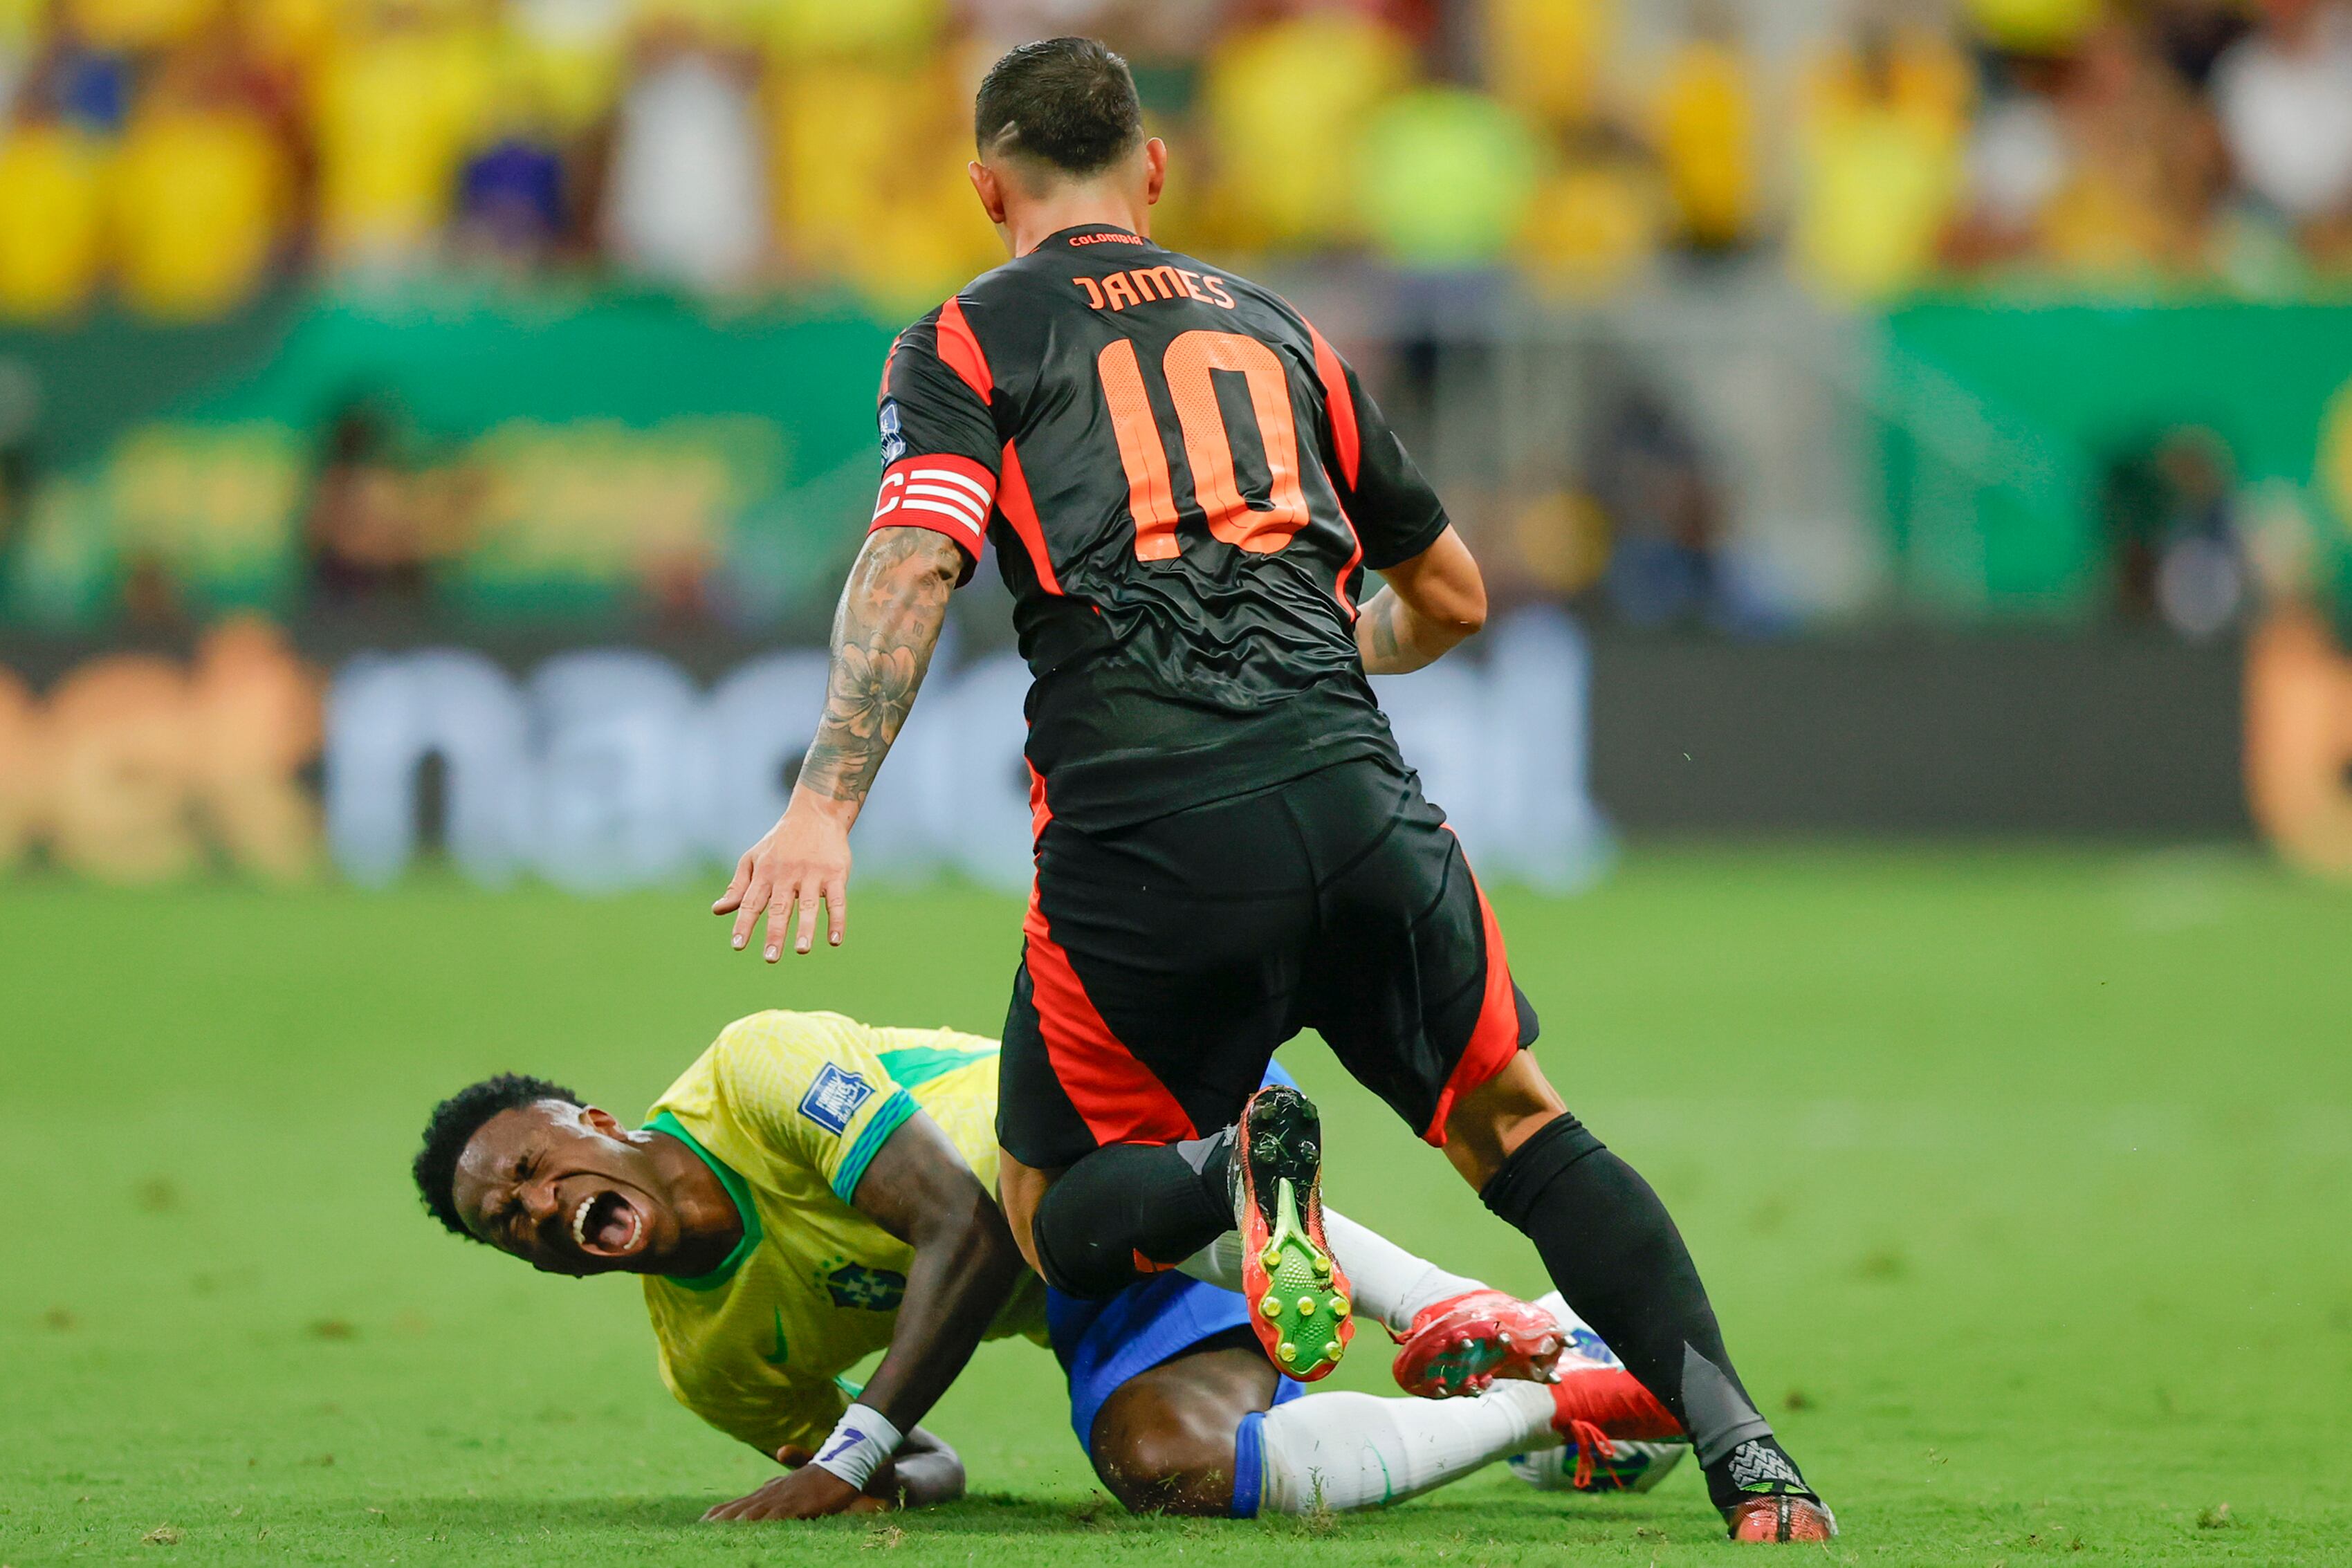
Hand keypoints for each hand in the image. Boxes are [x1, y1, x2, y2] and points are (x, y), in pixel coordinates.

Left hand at [701, 1456, 881, 1521]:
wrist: (845, 1463)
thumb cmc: (823, 1472)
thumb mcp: (801, 1474)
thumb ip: (790, 1465)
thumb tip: (782, 1451)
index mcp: (771, 1490)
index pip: (739, 1502)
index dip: (721, 1512)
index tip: (701, 1521)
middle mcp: (772, 1493)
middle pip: (739, 1509)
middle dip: (719, 1520)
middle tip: (697, 1529)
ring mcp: (783, 1498)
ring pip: (751, 1514)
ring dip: (733, 1524)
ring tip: (713, 1533)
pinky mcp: (797, 1504)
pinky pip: (775, 1518)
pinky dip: (761, 1526)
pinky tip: (748, 1532)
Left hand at [713, 793, 855, 958]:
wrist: (815, 814)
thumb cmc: (780, 842)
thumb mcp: (754, 859)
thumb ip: (738, 887)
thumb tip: (717, 911)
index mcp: (765, 873)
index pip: (751, 902)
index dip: (744, 923)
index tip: (738, 945)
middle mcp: (787, 874)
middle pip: (779, 907)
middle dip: (774, 933)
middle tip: (770, 958)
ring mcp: (812, 874)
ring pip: (808, 905)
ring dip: (804, 928)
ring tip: (801, 950)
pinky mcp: (835, 873)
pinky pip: (837, 900)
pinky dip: (837, 920)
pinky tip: (835, 940)